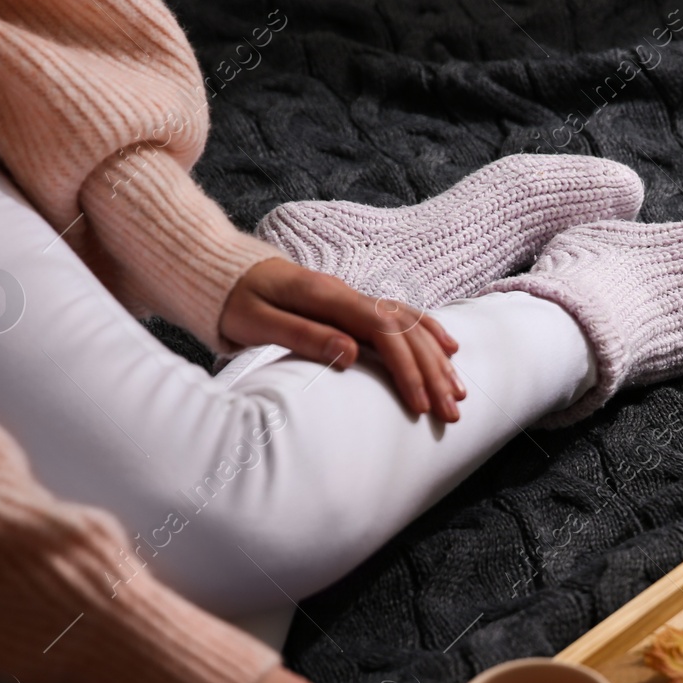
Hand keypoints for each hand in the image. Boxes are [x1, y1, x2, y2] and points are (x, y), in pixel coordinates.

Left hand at [220, 258, 465, 422]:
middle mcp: (350, 294)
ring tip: (458, 392)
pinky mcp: (353, 305)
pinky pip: (402, 316)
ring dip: (438, 359)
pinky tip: (448, 349)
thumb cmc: (234, 301)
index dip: (406, 369)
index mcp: (328, 298)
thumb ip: (303, 335)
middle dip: (433, 373)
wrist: (223, 270)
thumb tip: (350, 353)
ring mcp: (354, 297)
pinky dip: (429, 332)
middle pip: (406, 331)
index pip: (383, 333)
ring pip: (410, 324)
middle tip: (452, 412)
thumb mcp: (256, 322)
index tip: (419, 405)